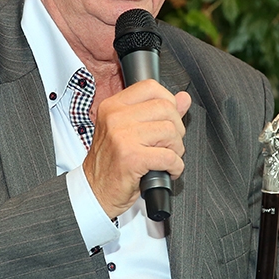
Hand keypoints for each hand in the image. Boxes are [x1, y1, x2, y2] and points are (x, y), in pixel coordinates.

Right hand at [82, 80, 191, 218]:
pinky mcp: (132, 158)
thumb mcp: (129, 130)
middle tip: (168, 144)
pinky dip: (175, 167)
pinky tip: (167, 171)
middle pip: (166, 109)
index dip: (168, 102)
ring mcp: (123, 137)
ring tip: (166, 158)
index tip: (168, 119)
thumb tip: (184, 98)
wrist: (95, 191)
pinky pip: (169, 157)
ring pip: (171, 132)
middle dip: (176, 129)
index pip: (151, 87)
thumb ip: (157, 112)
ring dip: (176, 149)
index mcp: (113, 106)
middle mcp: (115, 118)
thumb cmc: (111, 163)